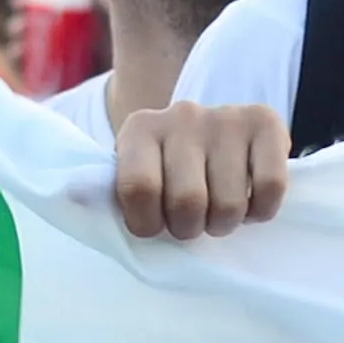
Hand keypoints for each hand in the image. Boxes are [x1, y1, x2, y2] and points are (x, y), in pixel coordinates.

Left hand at [115, 103, 288, 240]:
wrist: (213, 135)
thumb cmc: (166, 173)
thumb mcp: (130, 177)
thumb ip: (107, 192)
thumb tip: (73, 197)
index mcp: (139, 129)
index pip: (139, 189)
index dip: (148, 223)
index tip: (153, 225)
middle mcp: (182, 114)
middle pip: (188, 202)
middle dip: (189, 228)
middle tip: (190, 220)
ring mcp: (226, 116)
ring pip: (229, 204)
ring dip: (224, 223)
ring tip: (217, 209)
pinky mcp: (266, 122)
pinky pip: (270, 188)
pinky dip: (260, 211)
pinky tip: (248, 200)